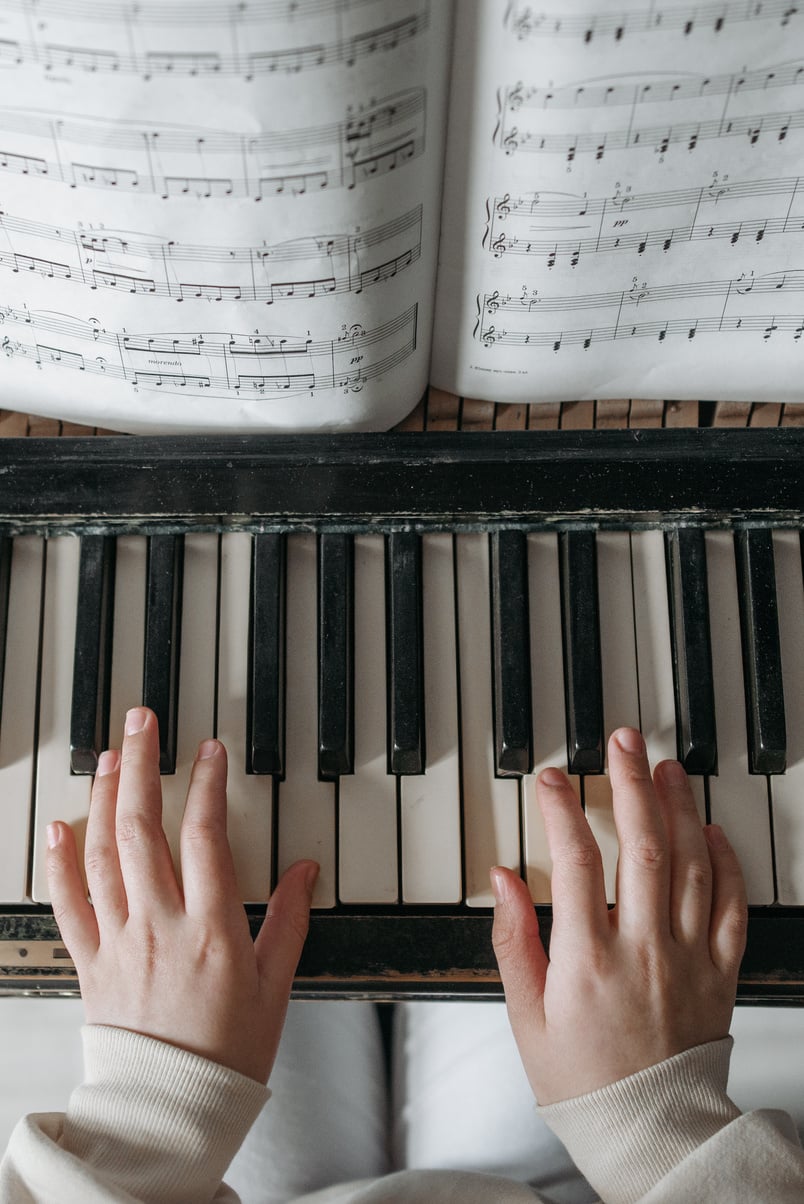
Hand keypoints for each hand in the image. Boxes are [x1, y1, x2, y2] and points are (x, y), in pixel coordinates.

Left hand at [46, 706, 317, 1083]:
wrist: (170, 1111)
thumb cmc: (226, 1054)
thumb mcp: (274, 986)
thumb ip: (289, 920)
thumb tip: (306, 872)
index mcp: (210, 930)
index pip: (205, 836)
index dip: (206, 784)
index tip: (210, 750)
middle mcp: (158, 927)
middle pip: (142, 828)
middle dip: (141, 766)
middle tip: (142, 722)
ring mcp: (119, 942)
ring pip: (102, 854)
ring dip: (102, 798)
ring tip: (108, 756)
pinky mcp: (90, 963)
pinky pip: (68, 905)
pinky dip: (60, 863)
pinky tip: (60, 827)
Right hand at [491, 727, 747, 1104]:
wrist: (648, 1130)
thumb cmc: (581, 1078)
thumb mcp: (525, 1015)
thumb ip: (512, 940)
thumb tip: (504, 878)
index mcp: (587, 962)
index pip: (576, 863)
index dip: (562, 811)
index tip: (552, 778)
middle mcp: (643, 950)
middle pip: (643, 847)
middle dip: (631, 783)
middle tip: (622, 741)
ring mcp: (688, 958)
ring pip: (692, 864)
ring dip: (679, 808)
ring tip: (666, 767)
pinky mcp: (721, 971)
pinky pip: (733, 906)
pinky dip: (726, 862)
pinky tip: (712, 830)